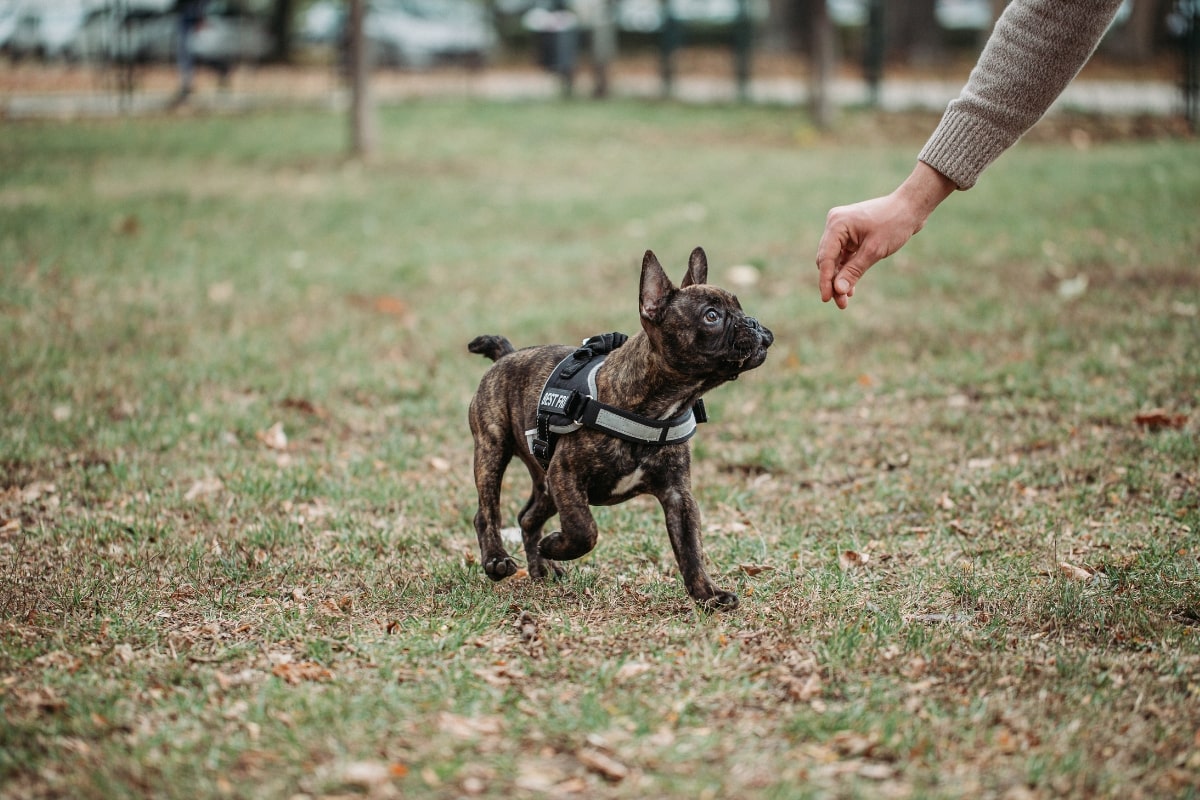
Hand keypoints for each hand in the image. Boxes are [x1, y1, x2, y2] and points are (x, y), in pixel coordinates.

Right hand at [816, 162, 955, 308]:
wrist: (911, 208)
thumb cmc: (894, 224)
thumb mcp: (874, 251)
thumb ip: (853, 271)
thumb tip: (838, 290)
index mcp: (837, 224)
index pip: (825, 257)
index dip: (825, 280)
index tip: (827, 299)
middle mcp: (835, 225)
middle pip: (827, 260)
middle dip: (833, 282)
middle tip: (840, 304)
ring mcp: (841, 229)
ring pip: (834, 260)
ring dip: (839, 279)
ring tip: (845, 300)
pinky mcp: (849, 235)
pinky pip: (843, 256)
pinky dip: (847, 270)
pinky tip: (850, 288)